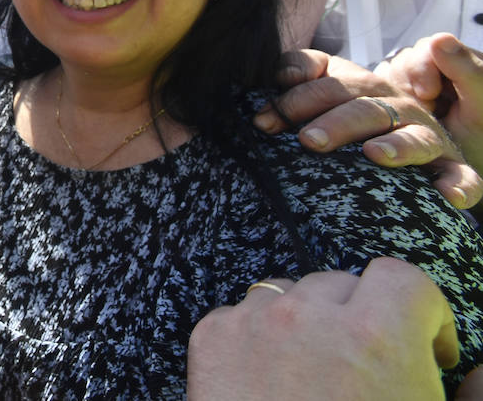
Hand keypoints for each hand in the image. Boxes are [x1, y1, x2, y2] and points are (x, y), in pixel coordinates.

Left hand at [188, 257, 458, 399]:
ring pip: (288, 294)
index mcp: (378, 335)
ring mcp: (255, 323)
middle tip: (368, 372)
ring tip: (315, 379)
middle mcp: (312, 315)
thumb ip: (478, 396)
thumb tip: (481, 373)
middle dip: (361, 321)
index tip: (427, 348)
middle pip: (343, 285)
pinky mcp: (211, 339)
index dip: (424, 313)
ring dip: (305, 325)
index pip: (403, 278)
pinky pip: (240, 316)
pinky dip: (256, 340)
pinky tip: (271, 387)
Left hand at [256, 50, 482, 208]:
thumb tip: (282, 73)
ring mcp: (428, 137)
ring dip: (397, 146)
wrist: (408, 136)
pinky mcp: (451, 167)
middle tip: (308, 140)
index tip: (264, 122)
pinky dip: (458, 185)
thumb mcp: (331, 85)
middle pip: (368, 111)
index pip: (330, 87)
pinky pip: (463, 177)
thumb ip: (305, 68)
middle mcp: (399, 107)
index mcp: (367, 87)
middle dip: (337, 123)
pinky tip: (447, 197)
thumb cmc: (355, 113)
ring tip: (373, 154)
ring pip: (415, 139)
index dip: (297, 102)